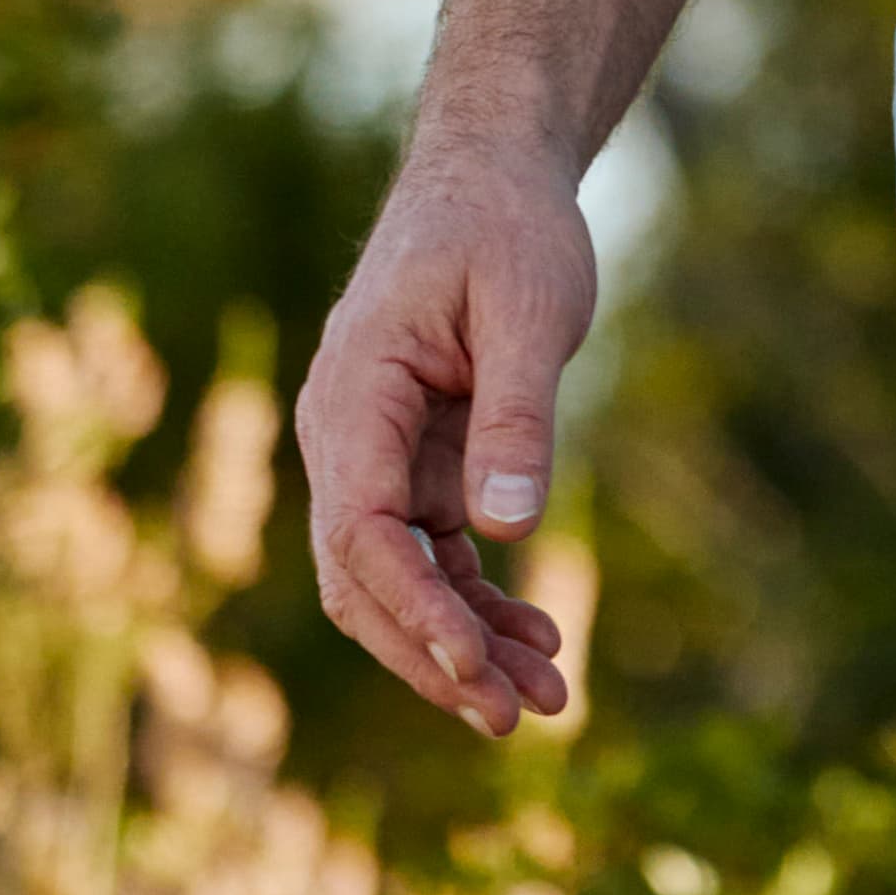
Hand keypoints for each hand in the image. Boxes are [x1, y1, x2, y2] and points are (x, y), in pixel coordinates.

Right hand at [295, 148, 598, 737]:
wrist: (495, 175)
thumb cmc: (506, 226)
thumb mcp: (528, 306)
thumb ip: (517, 412)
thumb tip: (510, 527)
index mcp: (353, 395)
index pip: (361, 530)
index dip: (414, 607)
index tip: (475, 663)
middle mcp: (347, 437)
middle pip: (365, 579)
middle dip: (434, 656)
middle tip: (515, 719)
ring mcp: (378, 457)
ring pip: (401, 581)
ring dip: (463, 644)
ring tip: (548, 700)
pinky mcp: (419, 464)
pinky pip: (437, 554)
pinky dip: (480, 602)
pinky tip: (539, 640)